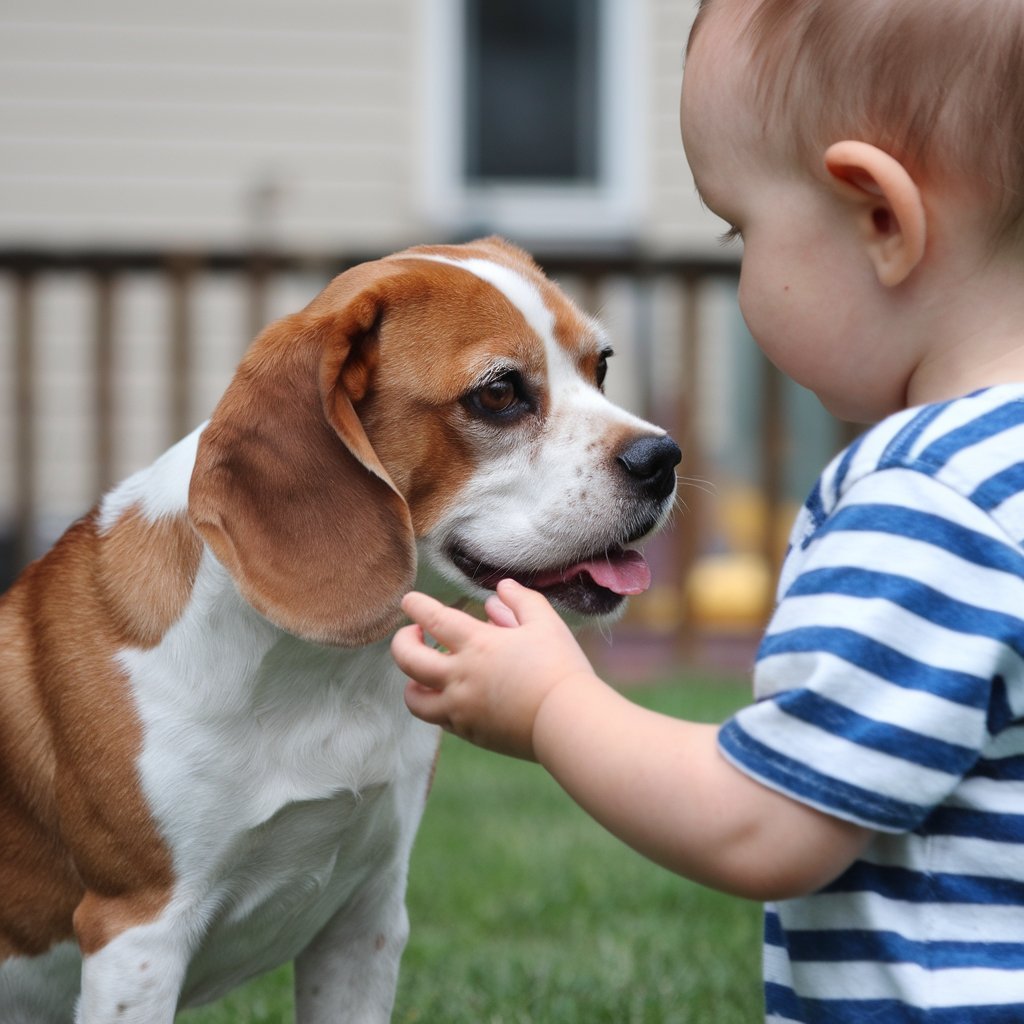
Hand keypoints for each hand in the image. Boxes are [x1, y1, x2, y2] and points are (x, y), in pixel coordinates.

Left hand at [391, 579, 596, 759]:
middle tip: (413, 634)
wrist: (567, 722)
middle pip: (407, 659)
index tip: (409, 601)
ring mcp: (461, 708)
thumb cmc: (560, 667)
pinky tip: (453, 695)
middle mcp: (459, 677)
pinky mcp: (470, 732)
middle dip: (401, 642)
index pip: (432, 618)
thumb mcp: (545, 623)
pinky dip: (438, 704)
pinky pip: (439, 719)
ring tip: (423, 674)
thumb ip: (520, 601)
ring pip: (414, 698)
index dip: (415, 606)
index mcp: (476, 644)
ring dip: (412, 681)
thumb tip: (499, 591)